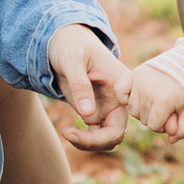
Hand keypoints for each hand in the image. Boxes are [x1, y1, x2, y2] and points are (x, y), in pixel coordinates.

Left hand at [46, 23, 132, 149]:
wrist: (63, 41)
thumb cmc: (71, 45)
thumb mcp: (73, 60)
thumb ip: (80, 85)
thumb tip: (87, 115)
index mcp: (121, 86)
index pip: (121, 121)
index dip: (101, 135)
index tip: (74, 129)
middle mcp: (118, 100)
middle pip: (115, 135)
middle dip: (93, 142)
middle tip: (67, 134)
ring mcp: (107, 107)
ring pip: (106, 138)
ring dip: (88, 143)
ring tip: (66, 132)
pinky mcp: (95, 111)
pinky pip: (95, 134)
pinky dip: (83, 139)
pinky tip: (66, 130)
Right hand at [126, 58, 183, 144]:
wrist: (183, 65)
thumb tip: (170, 141)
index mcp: (164, 100)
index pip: (153, 126)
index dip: (162, 124)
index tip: (171, 114)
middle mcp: (148, 90)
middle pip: (142, 119)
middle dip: (153, 116)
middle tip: (164, 105)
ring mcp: (138, 81)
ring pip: (132, 109)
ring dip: (142, 108)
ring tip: (154, 98)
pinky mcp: (131, 74)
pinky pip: (120, 92)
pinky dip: (125, 96)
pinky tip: (137, 94)